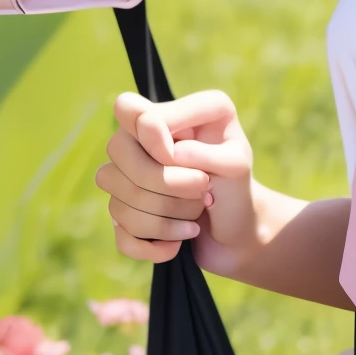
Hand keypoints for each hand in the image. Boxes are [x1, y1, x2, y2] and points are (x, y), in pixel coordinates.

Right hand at [96, 90, 260, 275]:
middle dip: (163, 182)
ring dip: (165, 217)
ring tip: (195, 217)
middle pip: (116, 148)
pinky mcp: (124, 214)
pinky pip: (121, 233)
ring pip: (118, 196)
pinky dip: (153, 246)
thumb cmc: (238, 190)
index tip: (177, 156)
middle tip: (203, 191)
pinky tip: (177, 245)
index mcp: (173, 114)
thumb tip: (171, 155)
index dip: (148, 134)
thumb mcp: (236, 165)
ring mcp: (127, 177)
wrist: (238, 232)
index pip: (128, 108)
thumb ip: (207, 152)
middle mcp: (142, 140)